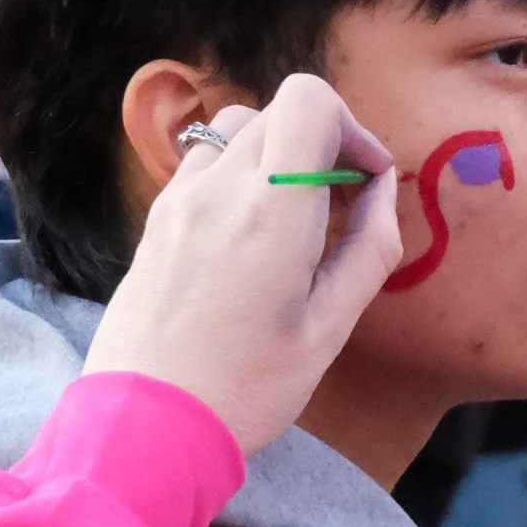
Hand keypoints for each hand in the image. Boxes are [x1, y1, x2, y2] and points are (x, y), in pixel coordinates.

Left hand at [84, 74, 400, 453]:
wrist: (144, 427)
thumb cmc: (245, 388)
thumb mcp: (328, 329)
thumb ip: (368, 249)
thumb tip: (382, 190)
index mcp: (271, 208)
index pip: (309, 100)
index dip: (351, 127)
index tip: (365, 181)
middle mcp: (218, 187)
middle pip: (278, 110)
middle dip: (322, 143)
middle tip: (341, 206)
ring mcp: (177, 199)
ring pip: (236, 130)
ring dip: (276, 154)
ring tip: (294, 217)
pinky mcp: (155, 220)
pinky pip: (203, 165)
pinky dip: (237, 176)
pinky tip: (248, 236)